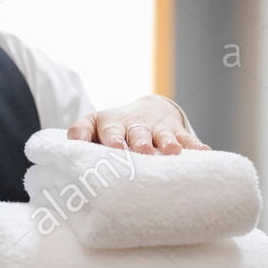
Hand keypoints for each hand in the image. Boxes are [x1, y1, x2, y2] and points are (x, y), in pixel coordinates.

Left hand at [67, 94, 209, 154]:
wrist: (147, 109)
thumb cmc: (113, 129)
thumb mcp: (93, 129)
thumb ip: (79, 138)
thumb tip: (64, 158)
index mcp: (109, 125)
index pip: (107, 131)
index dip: (110, 138)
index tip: (113, 147)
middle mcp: (132, 124)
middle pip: (135, 133)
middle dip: (138, 142)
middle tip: (140, 151)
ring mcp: (155, 127)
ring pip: (161, 135)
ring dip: (166, 143)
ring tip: (172, 151)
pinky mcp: (175, 130)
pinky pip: (186, 138)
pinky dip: (194, 146)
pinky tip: (203, 153)